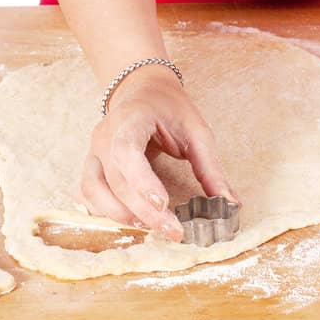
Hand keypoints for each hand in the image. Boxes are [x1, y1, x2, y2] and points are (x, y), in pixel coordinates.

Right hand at [74, 66, 240, 240]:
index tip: (163, 204)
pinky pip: (88, 193)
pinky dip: (105, 210)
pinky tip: (130, 219)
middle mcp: (105, 135)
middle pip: (115, 179)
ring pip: (94, 189)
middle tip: (172, 231)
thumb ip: (210, 167)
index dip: (141, 181)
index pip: (127, 151)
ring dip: (121, 214)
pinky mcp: (92, 164)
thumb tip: (231, 203)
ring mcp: (94, 150)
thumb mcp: (196, 129)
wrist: (143, 88)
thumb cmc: (169, 107)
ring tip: (152, 226)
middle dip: (142, 211)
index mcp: (130, 118)